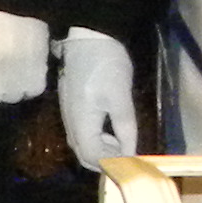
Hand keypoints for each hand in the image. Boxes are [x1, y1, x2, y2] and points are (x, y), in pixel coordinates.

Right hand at [56, 28, 137, 165]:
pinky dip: (96, 141)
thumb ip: (125, 128)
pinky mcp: (71, 108)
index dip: (112, 164)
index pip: (93, 156)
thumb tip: (130, 153)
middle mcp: (70, 123)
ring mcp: (68, 116)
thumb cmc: (107, 65)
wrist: (88, 38)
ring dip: (102, 152)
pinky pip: (81, 135)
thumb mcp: (121, 97)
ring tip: (123, 144)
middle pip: (84, 155)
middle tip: (128, 158)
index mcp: (81, 121)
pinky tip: (111, 133)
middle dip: (106, 162)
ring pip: (82, 146)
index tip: (132, 163)